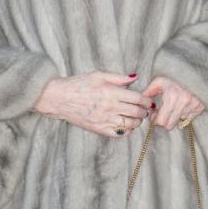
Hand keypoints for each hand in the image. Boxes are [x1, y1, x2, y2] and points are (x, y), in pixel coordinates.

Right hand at [33, 71, 151, 137]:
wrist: (58, 98)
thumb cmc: (77, 84)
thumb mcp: (97, 75)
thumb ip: (118, 77)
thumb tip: (135, 77)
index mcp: (111, 92)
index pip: (138, 98)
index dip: (147, 100)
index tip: (148, 101)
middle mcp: (109, 107)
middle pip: (137, 112)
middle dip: (144, 111)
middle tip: (145, 109)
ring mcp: (104, 119)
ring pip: (131, 124)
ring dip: (138, 121)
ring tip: (136, 117)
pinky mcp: (99, 129)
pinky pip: (120, 133)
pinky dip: (127, 130)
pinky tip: (125, 124)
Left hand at [142, 76, 204, 130]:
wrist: (193, 72)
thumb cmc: (173, 77)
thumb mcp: (159, 81)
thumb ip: (148, 92)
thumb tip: (141, 103)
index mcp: (171, 96)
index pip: (161, 121)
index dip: (155, 120)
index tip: (154, 115)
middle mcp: (184, 102)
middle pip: (170, 125)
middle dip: (164, 121)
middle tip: (161, 114)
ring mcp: (193, 105)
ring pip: (179, 122)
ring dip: (174, 118)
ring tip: (171, 108)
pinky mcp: (200, 107)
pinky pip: (188, 119)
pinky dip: (183, 115)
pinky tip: (181, 107)